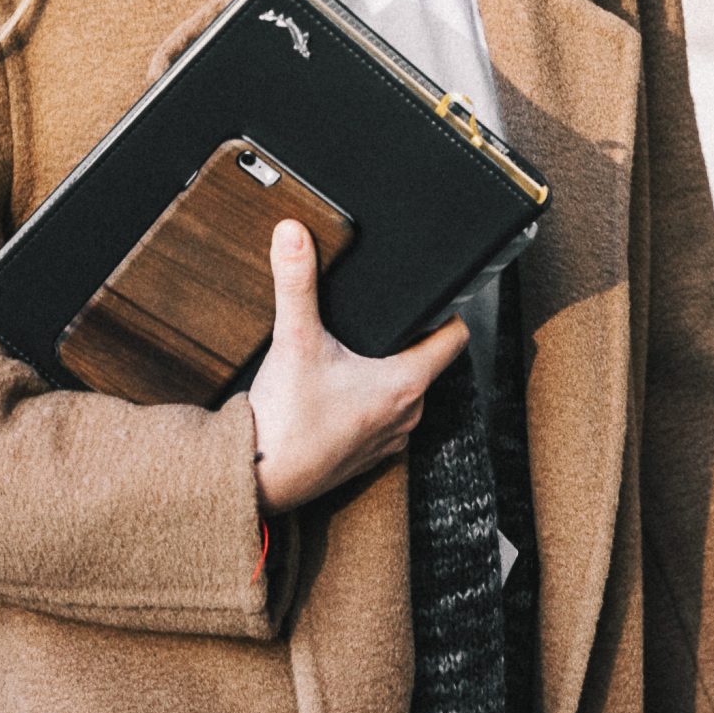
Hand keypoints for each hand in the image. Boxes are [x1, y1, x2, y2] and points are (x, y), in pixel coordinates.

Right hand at [247, 221, 468, 513]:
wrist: (260, 479)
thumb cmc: (285, 422)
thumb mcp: (293, 340)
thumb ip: (296, 282)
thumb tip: (293, 233)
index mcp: (406, 383)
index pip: (454, 338)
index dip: (447, 311)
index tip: (431, 297)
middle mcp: (408, 415)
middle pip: (426, 362)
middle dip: (406, 340)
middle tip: (377, 320)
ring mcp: (390, 440)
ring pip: (404, 392)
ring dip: (386, 373)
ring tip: (353, 355)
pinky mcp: (368, 457)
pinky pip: (382, 419)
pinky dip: (368, 403)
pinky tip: (339, 392)